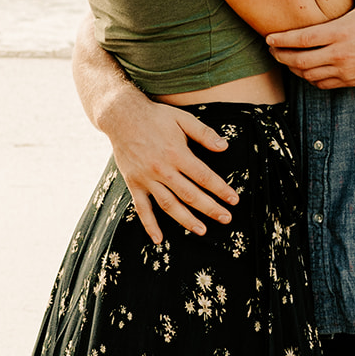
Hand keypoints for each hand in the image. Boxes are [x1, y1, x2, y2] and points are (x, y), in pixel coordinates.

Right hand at [101, 96, 239, 243]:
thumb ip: (204, 133)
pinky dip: (149, 225)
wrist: (121, 116)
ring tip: (202, 230)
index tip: (233, 200)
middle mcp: (162, 169)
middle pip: (190, 194)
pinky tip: (159, 239)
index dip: (220, 189)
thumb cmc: (156, 116)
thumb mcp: (182, 118)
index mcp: (177, 153)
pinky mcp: (133, 183)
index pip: (204, 177)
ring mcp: (146, 179)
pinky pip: (141, 208)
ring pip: (169, 205)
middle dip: (210, 208)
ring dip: (186, 220)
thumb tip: (224, 146)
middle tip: (226, 219)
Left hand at [265, 0, 354, 88]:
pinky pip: (324, 84)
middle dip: (282, 56)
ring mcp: (344, 70)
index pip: (303, 39)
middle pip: (300, 60)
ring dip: (294, 69)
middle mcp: (339, 54)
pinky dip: (311, 79)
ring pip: (310, 75)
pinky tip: (306, 72)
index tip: (269, 38)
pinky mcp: (350, 81)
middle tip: (271, 51)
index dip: (283, 40)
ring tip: (286, 61)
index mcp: (340, 33)